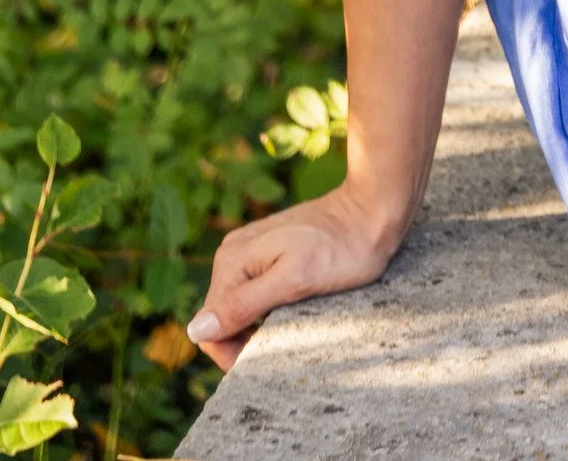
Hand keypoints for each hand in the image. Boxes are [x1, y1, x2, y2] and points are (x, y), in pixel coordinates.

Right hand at [185, 182, 407, 369]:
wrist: (371, 212)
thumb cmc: (341, 249)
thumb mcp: (295, 281)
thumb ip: (245, 303)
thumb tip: (196, 330)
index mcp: (231, 261)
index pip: (209, 329)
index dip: (232, 353)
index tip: (268, 355)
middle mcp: (232, 253)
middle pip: (222, 319)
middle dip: (246, 337)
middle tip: (289, 334)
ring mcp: (250, 250)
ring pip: (239, 308)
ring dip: (259, 324)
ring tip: (295, 318)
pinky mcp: (269, 252)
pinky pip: (255, 292)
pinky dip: (270, 307)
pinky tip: (296, 304)